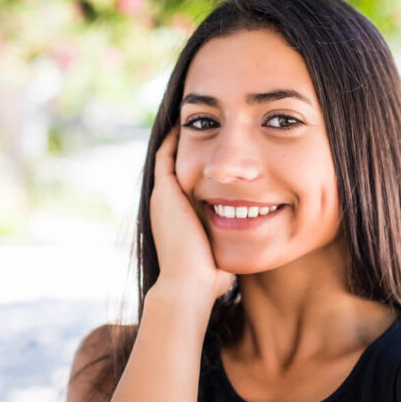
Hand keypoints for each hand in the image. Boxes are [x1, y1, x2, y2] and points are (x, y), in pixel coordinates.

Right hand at [149, 124, 234, 303]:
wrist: (190, 284)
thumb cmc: (209, 279)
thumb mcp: (219, 257)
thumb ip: (226, 251)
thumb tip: (237, 259)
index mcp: (177, 217)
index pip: (186, 183)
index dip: (198, 166)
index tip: (214, 152)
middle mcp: (165, 204)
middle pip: (175, 165)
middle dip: (191, 146)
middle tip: (205, 127)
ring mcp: (162, 196)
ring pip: (168, 156)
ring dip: (182, 137)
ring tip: (196, 117)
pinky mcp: (164, 191)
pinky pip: (166, 154)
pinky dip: (175, 138)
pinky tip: (189, 121)